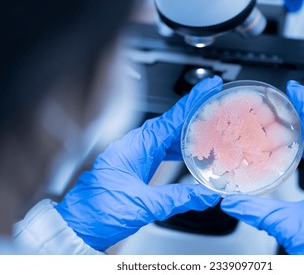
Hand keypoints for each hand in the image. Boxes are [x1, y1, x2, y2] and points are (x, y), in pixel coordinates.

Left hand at [55, 76, 222, 250]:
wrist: (79, 225)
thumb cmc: (99, 211)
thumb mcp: (144, 204)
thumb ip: (178, 198)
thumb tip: (205, 195)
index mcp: (135, 146)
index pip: (171, 118)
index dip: (192, 101)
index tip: (208, 86)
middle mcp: (135, 146)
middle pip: (171, 123)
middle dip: (195, 114)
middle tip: (216, 105)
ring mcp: (135, 154)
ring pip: (168, 137)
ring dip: (188, 134)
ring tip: (210, 130)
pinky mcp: (136, 165)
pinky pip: (162, 150)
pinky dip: (178, 149)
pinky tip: (190, 153)